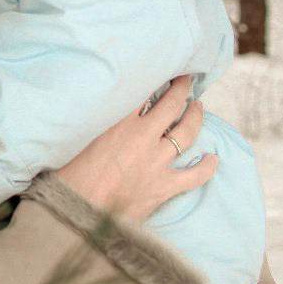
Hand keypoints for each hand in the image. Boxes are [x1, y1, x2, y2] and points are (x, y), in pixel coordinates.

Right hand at [55, 76, 217, 220]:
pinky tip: (212, 159)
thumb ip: (94, 124)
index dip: (153, 78)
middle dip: (180, 89)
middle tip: (185, 80)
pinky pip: (194, 176)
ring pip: (186, 132)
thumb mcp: (76, 139)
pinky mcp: (164, 186)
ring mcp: (157, 161)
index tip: (158, 71)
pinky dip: (206, 167)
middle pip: (170, 105)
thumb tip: (93, 112)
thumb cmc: (69, 177)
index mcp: (119, 123)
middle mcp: (143, 137)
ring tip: (198, 106)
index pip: (142, 92)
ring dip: (195, 117)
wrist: (78, 212)